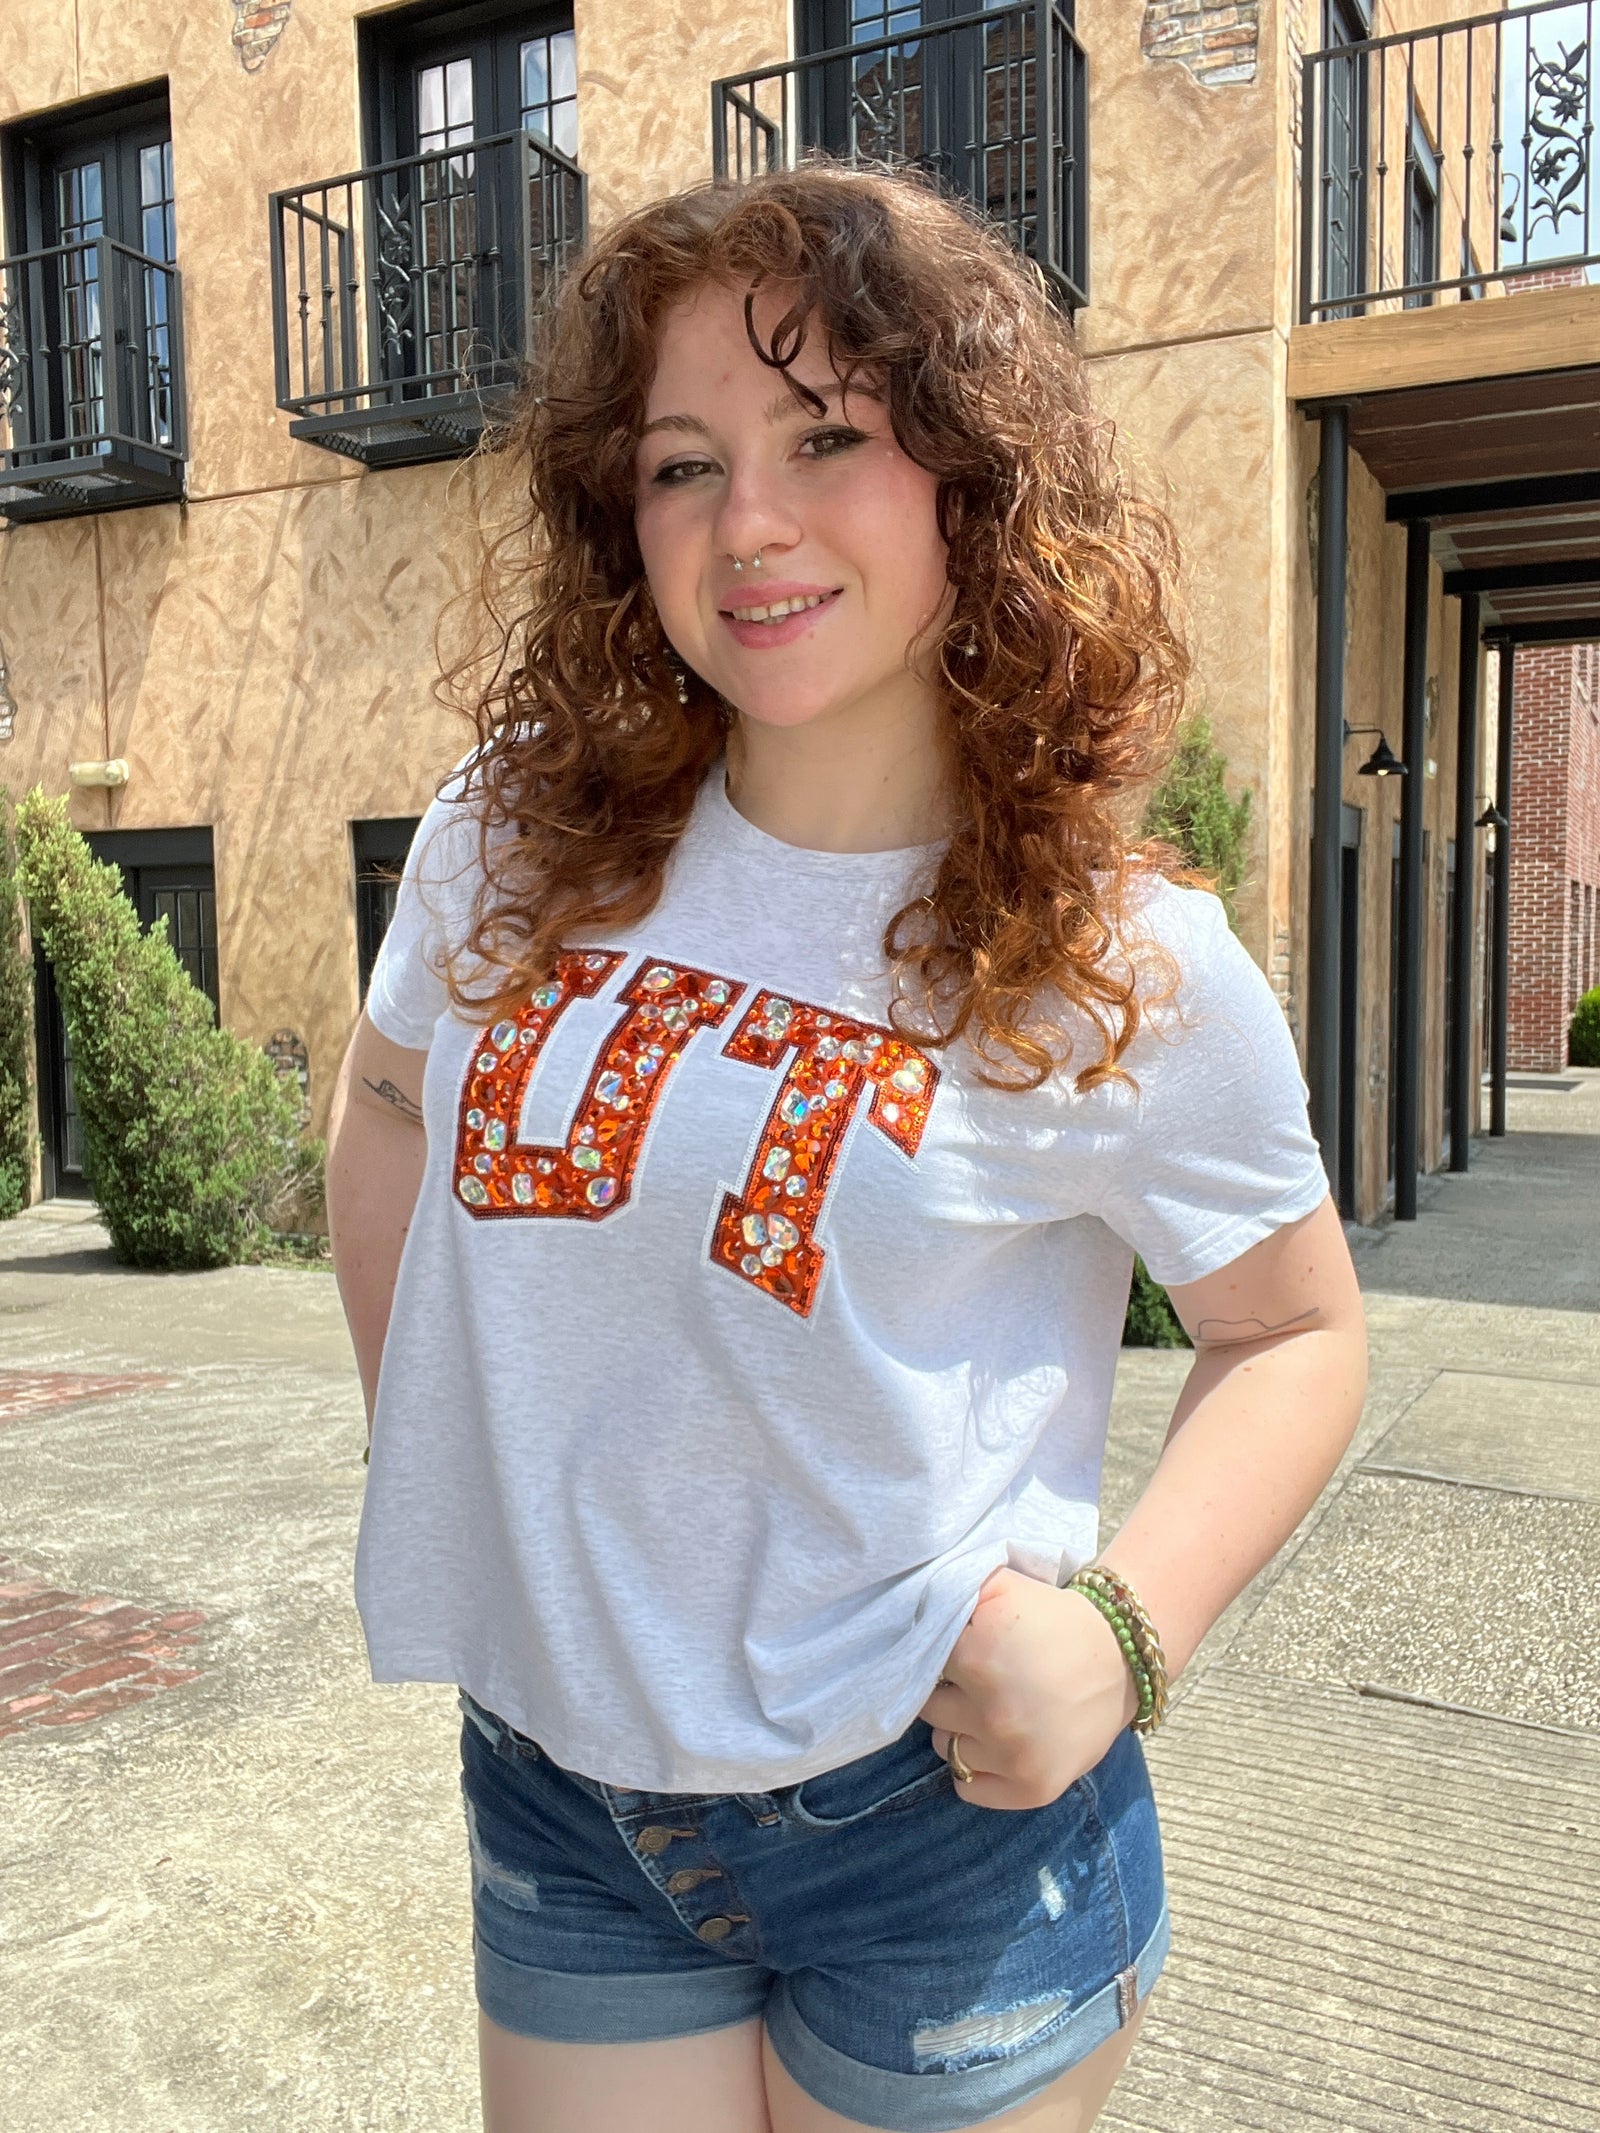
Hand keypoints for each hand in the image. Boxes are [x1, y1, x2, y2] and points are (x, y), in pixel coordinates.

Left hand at [918, 1565, 1140, 1810]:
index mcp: (978, 1657)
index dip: (942, 1656)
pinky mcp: (1033, 1789)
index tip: (963, 1651)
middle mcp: (993, 1711)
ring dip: (962, 1731)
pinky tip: (995, 1746)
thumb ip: (950, 1589)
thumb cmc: (1052, 1620)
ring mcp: (1013, 1756)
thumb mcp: (1001, 1586)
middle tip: (980, 1680)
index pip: (920, 1665)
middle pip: (929, 1710)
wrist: (1120, 1659)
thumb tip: (906, 1608)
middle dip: (949, 1693)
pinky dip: (976, 1771)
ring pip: (946, 1749)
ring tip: (993, 1709)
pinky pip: (969, 1790)